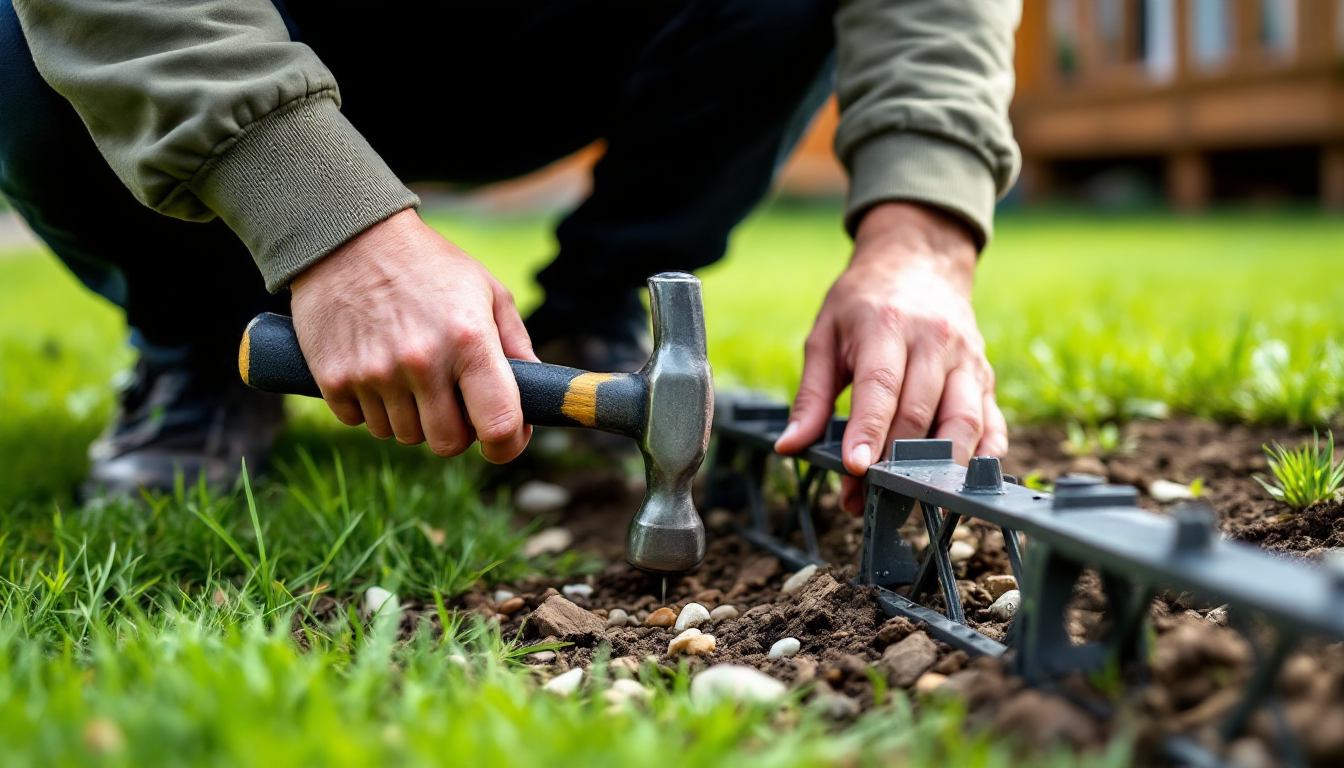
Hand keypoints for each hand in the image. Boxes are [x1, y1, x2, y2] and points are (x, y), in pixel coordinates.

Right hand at [289, 209, 534, 462]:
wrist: (347, 237)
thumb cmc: (429, 264)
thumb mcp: (486, 290)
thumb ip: (516, 345)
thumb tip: (536, 393)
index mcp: (469, 340)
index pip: (498, 425)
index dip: (507, 445)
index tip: (504, 441)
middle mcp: (422, 362)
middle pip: (447, 443)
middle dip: (456, 431)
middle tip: (451, 402)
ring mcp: (375, 373)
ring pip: (402, 435)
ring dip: (411, 418)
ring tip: (409, 374)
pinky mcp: (334, 379)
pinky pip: (361, 422)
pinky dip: (371, 408)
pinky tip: (375, 369)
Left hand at [774, 202, 1006, 511]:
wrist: (919, 259)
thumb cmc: (863, 301)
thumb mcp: (824, 335)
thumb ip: (810, 395)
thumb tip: (790, 446)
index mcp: (887, 324)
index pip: (880, 386)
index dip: (869, 431)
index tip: (855, 470)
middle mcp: (934, 341)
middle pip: (921, 412)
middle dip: (895, 462)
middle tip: (867, 498)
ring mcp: (967, 358)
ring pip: (965, 421)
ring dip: (941, 467)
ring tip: (913, 499)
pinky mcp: (986, 375)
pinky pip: (993, 422)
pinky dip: (982, 456)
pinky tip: (960, 481)